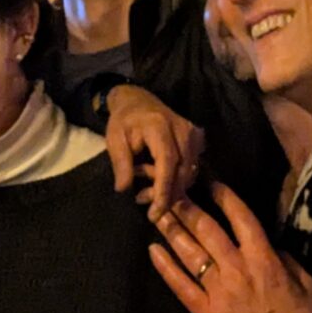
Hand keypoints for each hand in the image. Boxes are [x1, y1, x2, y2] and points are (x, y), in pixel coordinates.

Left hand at [102, 85, 200, 214]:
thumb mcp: (114, 139)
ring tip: (145, 185)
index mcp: (160, 127)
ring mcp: (193, 133)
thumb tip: (124, 189)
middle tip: (142, 200)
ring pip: (189, 172)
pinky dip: (178, 178)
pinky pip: (192, 166)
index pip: (168, 163)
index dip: (163, 190)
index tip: (155, 212)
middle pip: (183, 171)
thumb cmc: (124, 120)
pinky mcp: (197, 138)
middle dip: (166, 194)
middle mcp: (182, 129)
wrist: (137, 99)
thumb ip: (121, 163)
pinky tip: (158, 176)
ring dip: (170, 187)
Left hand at [149, 185, 311, 312]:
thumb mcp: (304, 280)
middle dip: (187, 206)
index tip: (208, 182)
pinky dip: (165, 267)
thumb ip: (284, 258)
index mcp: (263, 257)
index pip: (239, 216)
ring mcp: (218, 290)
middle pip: (206, 229)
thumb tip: (270, 246)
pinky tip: (152, 251)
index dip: (222, 195)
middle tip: (170, 190)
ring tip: (157, 213)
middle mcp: (237, 268)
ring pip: (189, 252)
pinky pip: (180, 285)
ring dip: (172, 230)